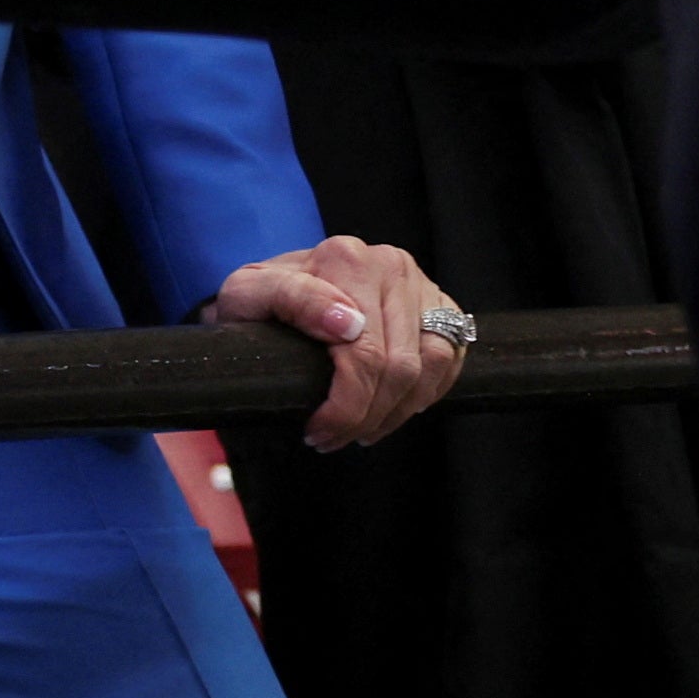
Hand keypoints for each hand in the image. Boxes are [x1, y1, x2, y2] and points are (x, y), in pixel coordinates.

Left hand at [205, 236, 465, 448]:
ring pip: (431, 366)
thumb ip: (289, 298)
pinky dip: (428, 393)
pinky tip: (395, 407)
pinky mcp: (439, 303)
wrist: (275, 286)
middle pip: (400, 367)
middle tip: (334, 438)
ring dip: (398, 411)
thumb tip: (347, 324)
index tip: (317, 433)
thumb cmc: (259, 298)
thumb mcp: (248, 293)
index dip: (345, 407)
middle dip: (368, 416)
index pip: (365, 354)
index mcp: (346, 259)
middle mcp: (389, 265)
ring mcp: (419, 283)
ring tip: (362, 429)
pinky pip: (450, 357)